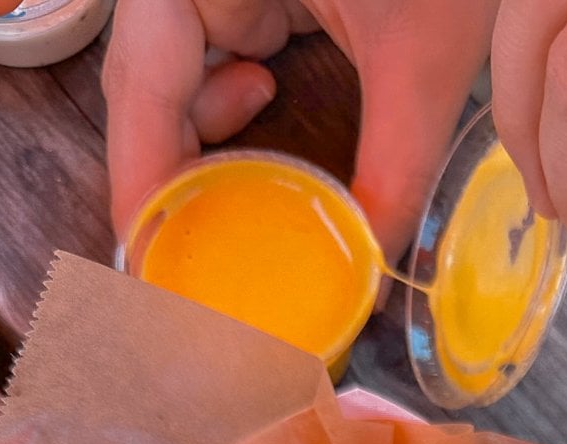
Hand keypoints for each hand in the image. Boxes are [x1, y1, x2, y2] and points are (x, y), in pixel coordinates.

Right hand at [104, 0, 498, 261]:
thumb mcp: (425, 58)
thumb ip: (395, 173)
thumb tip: (368, 278)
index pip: (142, 85)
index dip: (144, 182)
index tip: (154, 264)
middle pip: (148, 85)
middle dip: (175, 174)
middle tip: (196, 260)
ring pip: (176, 70)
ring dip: (208, 137)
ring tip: (247, 184)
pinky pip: (213, 43)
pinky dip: (232, 94)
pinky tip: (267, 96)